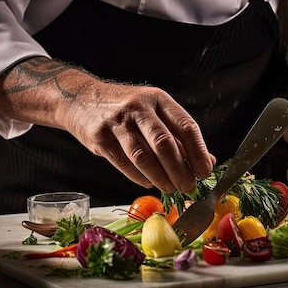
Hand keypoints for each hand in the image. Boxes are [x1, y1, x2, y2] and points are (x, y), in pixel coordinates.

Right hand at [63, 81, 215, 192]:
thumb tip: (207, 161)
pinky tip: (148, 183)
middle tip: (188, 186)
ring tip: (170, 188)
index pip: (186, 126)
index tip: (205, 171)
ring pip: (143, 156)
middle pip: (165, 144)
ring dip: (160, 177)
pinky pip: (123, 163)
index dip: (198, 152)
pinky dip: (139, 177)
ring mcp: (117, 123)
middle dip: (180, 170)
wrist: (81, 99)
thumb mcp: (154, 112)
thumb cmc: (126, 110)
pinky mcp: (100, 138)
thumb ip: (179, 136)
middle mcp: (139, 108)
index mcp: (158, 99)